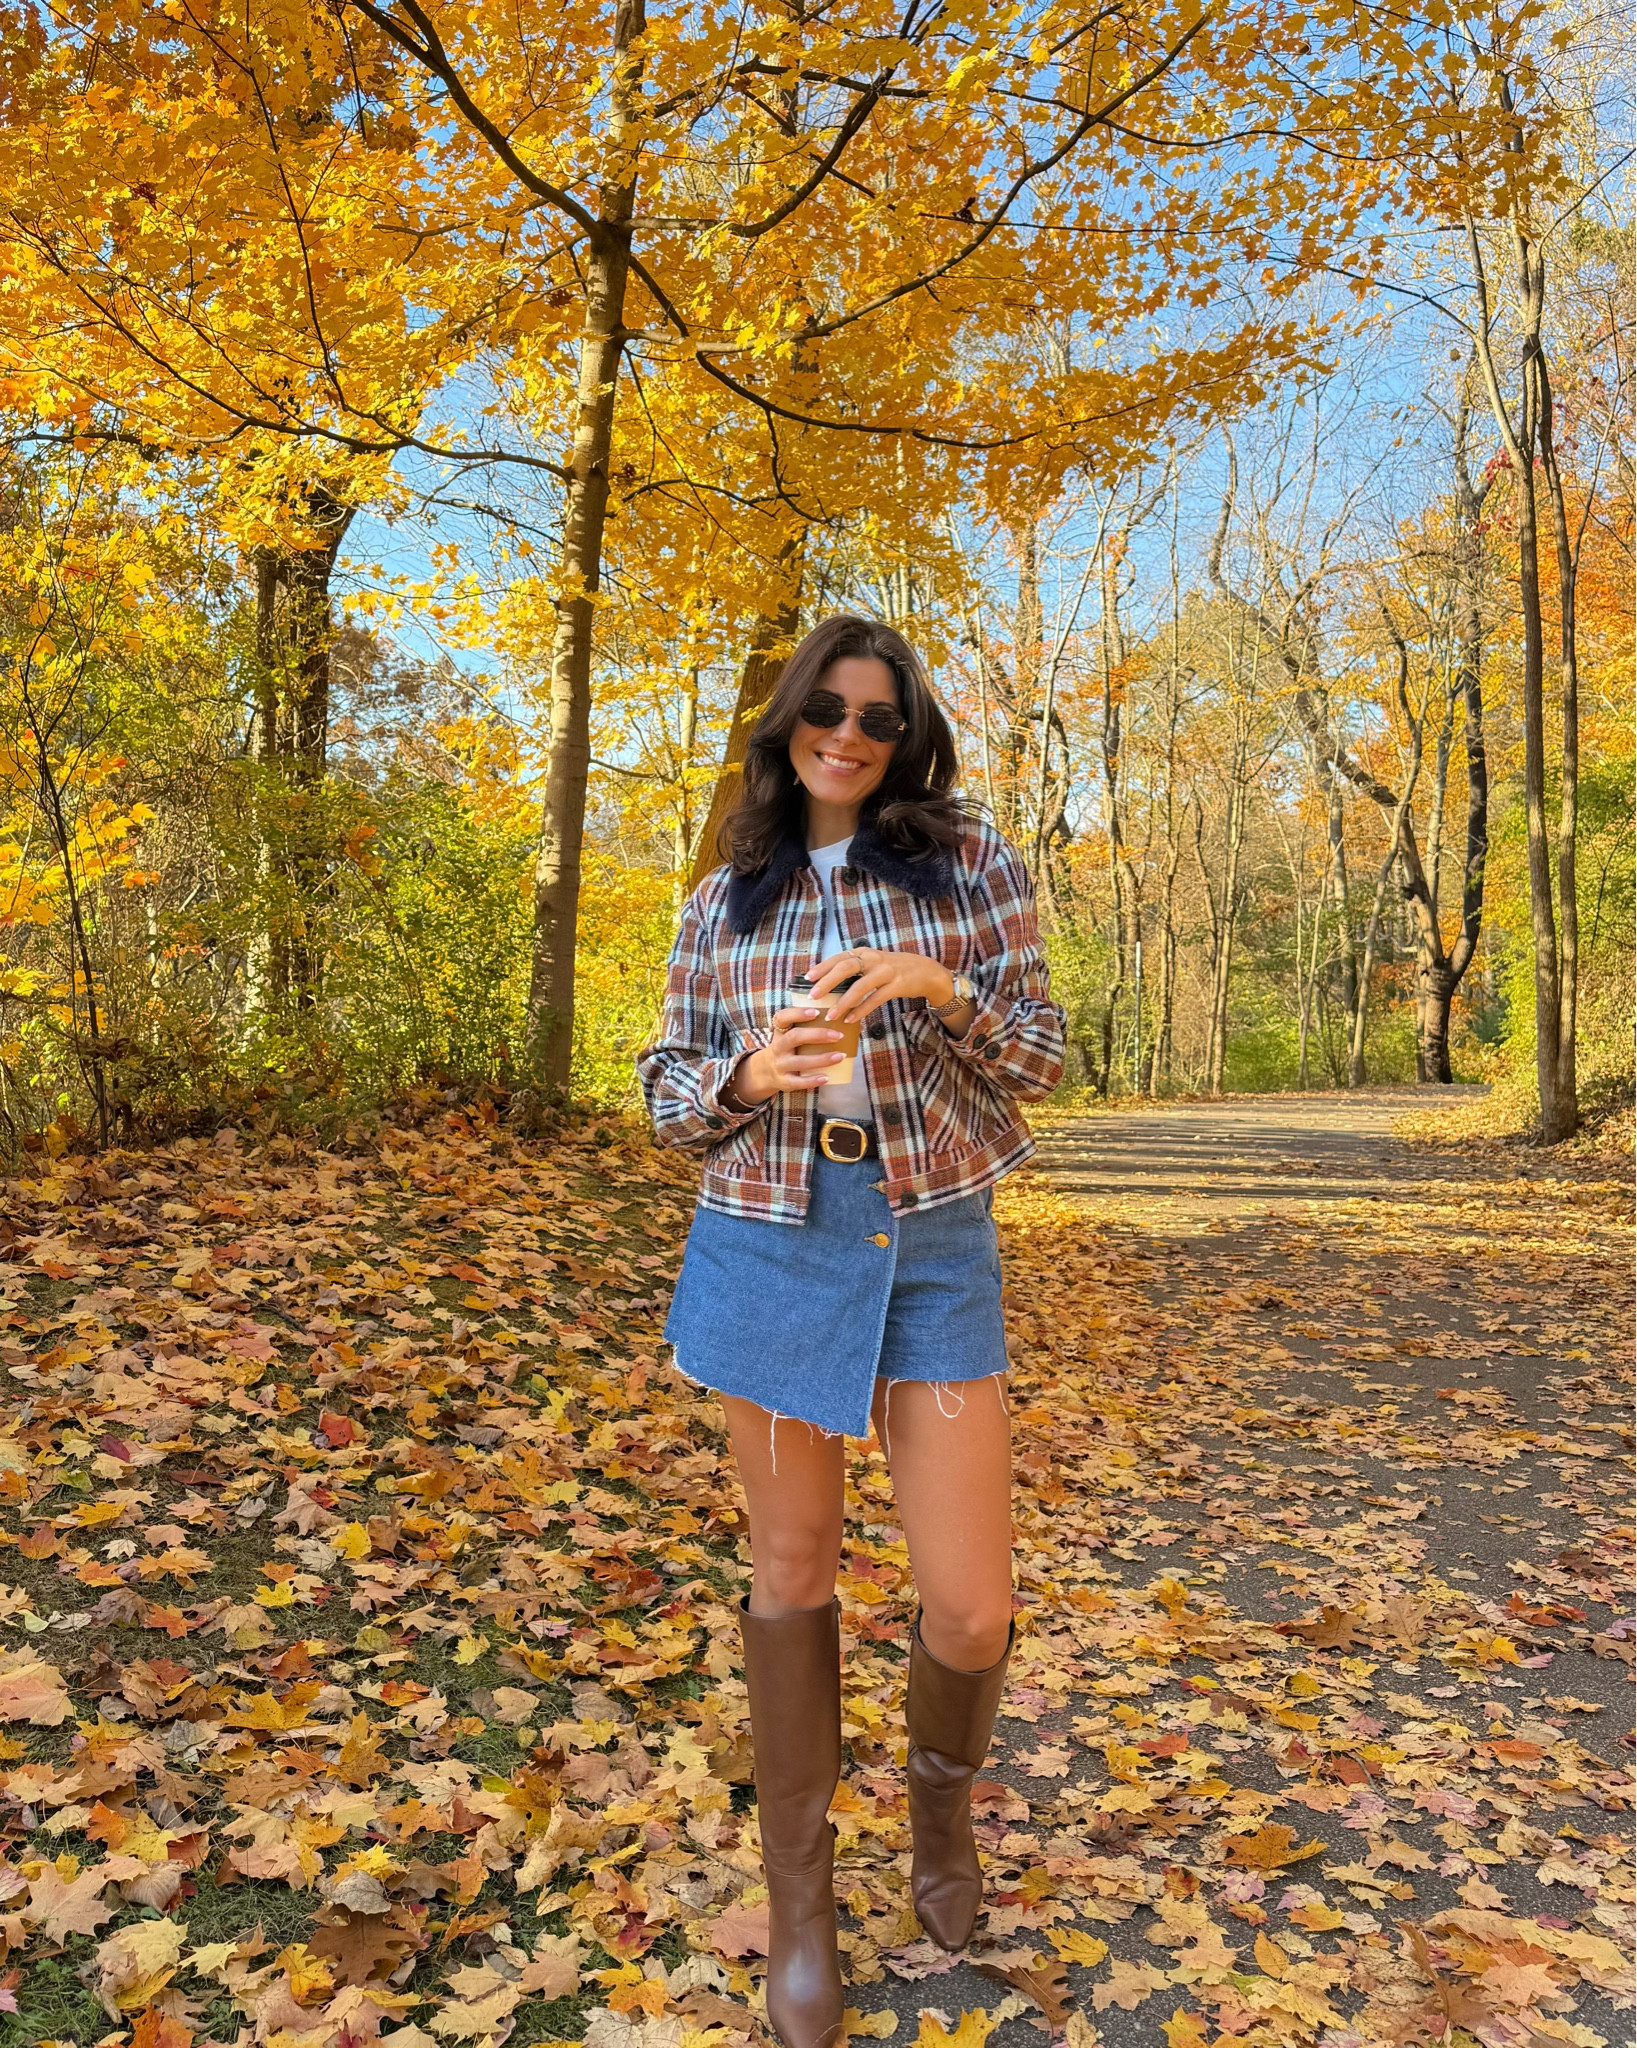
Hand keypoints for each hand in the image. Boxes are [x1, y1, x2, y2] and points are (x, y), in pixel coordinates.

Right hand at [726, 1004, 847, 1104]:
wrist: (766, 1071)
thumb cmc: (787, 1048)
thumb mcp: (788, 1035)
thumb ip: (805, 1027)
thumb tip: (837, 1018)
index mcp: (780, 1032)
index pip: (783, 1017)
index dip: (798, 1013)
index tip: (816, 1012)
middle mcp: (778, 1047)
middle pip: (795, 1037)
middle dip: (818, 1035)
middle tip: (838, 1035)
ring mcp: (780, 1065)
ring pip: (800, 1062)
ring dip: (822, 1059)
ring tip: (840, 1056)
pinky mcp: (784, 1081)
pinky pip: (798, 1082)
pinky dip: (813, 1080)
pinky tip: (827, 1078)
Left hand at [805, 946, 953, 1023]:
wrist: (925, 971)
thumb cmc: (893, 969)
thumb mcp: (872, 962)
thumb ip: (854, 968)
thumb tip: (827, 982)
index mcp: (864, 952)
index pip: (839, 958)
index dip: (822, 967)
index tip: (807, 978)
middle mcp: (873, 959)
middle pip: (845, 968)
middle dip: (827, 982)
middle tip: (813, 996)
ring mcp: (886, 972)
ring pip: (859, 987)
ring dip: (843, 1002)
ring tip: (830, 1015)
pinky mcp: (896, 986)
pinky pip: (874, 1000)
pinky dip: (861, 1010)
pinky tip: (850, 1020)